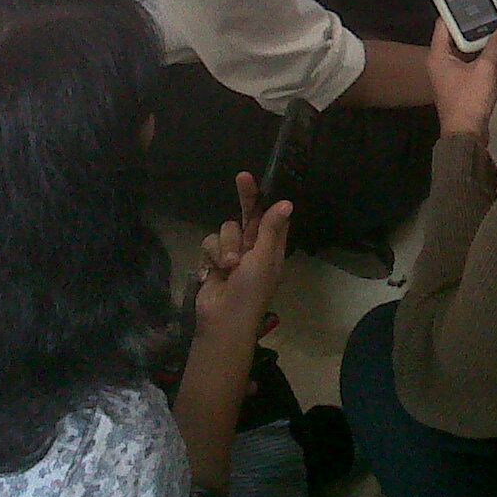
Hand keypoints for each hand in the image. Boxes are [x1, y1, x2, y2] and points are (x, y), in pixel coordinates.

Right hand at [194, 172, 289, 333]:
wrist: (222, 320)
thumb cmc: (250, 290)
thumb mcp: (264, 258)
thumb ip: (271, 229)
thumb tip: (287, 202)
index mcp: (271, 247)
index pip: (271, 216)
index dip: (267, 198)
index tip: (265, 179)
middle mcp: (253, 247)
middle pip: (247, 215)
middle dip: (245, 198)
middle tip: (242, 177)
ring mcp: (232, 253)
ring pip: (226, 230)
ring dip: (225, 247)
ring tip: (229, 267)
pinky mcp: (212, 260)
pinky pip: (209, 243)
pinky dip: (211, 256)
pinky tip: (213, 272)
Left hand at [427, 19, 496, 142]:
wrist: (468, 136)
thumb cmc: (469, 100)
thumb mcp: (485, 70)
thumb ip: (496, 45)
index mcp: (440, 54)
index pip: (446, 23)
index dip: (462, 14)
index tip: (480, 7)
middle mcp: (445, 61)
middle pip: (468, 40)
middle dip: (492, 37)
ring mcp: (457, 74)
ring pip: (479, 55)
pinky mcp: (468, 85)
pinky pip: (483, 68)